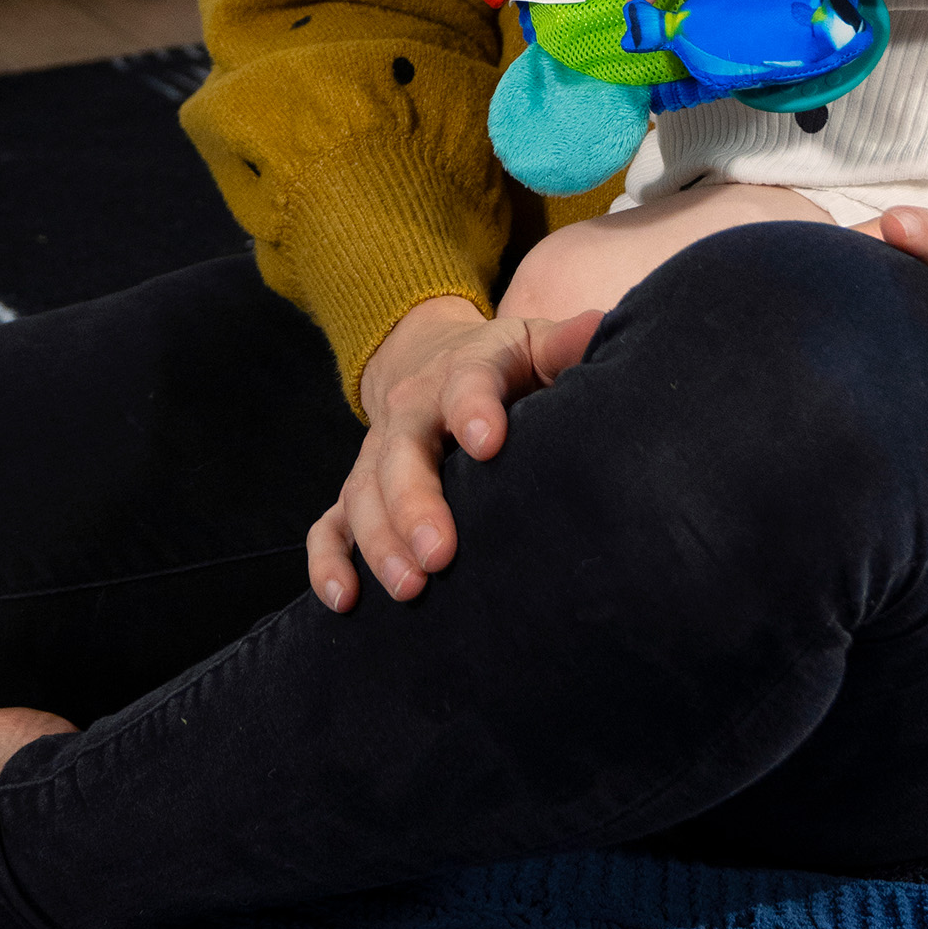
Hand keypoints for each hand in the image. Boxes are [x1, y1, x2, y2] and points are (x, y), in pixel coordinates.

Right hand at [309, 294, 603, 607]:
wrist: (423, 356)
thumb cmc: (500, 364)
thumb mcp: (533, 342)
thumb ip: (565, 344)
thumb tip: (599, 330)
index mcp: (462, 371)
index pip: (466, 383)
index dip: (473, 409)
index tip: (486, 442)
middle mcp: (411, 412)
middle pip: (402, 455)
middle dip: (415, 505)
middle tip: (439, 554)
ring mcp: (378, 453)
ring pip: (363, 495)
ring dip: (379, 543)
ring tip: (409, 588)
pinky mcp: (358, 488)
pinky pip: (330, 524)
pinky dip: (328, 559)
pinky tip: (343, 598)